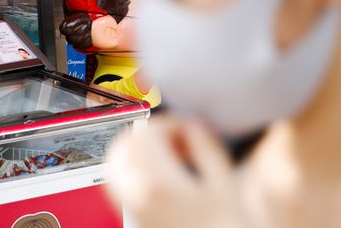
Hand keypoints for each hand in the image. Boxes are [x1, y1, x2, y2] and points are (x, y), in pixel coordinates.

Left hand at [106, 116, 247, 227]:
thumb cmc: (222, 226)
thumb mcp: (224, 182)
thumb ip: (206, 147)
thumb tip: (194, 126)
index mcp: (159, 182)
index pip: (148, 134)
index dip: (171, 123)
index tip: (191, 128)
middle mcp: (137, 194)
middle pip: (122, 145)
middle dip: (150, 133)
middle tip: (177, 136)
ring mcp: (132, 207)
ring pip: (116, 163)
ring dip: (140, 148)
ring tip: (172, 152)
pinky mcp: (134, 215)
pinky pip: (120, 181)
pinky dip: (136, 166)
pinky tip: (166, 170)